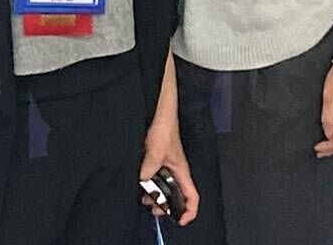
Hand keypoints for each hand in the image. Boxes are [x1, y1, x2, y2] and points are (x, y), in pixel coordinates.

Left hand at [138, 108, 199, 224]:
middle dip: (166, 205)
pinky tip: (140, 184)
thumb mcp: (157, 151)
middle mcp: (175, 171)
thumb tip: (142, 181)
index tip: (180, 220)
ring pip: (163, 187)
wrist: (159, 113)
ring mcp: (165, 166)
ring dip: (154, 194)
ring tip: (144, 197)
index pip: (192, 196)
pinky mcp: (155, 161)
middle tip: (153, 208)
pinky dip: (147, 184)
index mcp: (182, 171)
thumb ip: (149, 168)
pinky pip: (153, 178)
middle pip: (176, 195)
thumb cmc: (165, 127)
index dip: (189, 211)